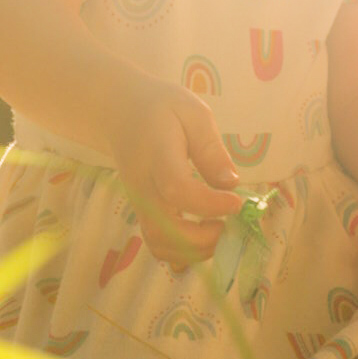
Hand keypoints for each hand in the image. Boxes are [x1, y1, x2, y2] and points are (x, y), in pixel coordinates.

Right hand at [107, 78, 242, 267]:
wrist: (121, 111)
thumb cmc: (162, 107)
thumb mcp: (193, 113)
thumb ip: (211, 148)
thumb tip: (232, 183)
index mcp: (158, 155)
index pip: (177, 189)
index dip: (209, 203)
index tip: (236, 202)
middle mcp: (143, 185)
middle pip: (164, 229)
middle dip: (202, 239)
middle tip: (229, 224)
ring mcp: (138, 202)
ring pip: (159, 244)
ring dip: (193, 250)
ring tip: (219, 231)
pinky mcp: (141, 212)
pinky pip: (157, 243)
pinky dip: (181, 251)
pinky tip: (203, 235)